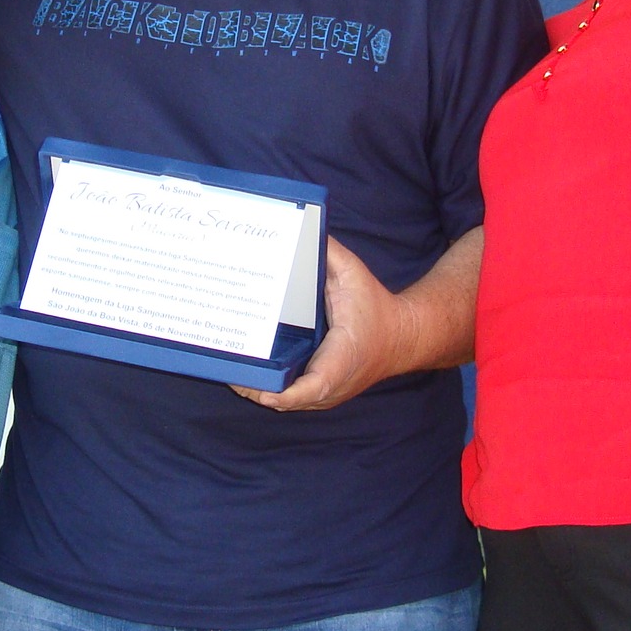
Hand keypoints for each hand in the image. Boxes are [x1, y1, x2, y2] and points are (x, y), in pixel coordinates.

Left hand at [234, 237, 416, 411]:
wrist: (402, 337)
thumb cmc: (377, 308)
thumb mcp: (355, 275)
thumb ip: (329, 253)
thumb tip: (302, 228)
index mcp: (342, 357)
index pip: (315, 386)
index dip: (287, 394)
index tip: (264, 392)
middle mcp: (334, 384)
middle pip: (289, 399)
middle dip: (256, 388)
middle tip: (227, 371)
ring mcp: (327, 394)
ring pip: (287, 402)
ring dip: (259, 391)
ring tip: (229, 371)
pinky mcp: (322, 393)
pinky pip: (292, 397)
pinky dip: (270, 389)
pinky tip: (248, 372)